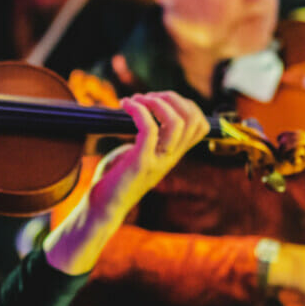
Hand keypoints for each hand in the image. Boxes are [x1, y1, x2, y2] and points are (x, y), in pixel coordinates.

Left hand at [86, 92, 210, 213]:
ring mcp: (158, 160)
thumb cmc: (114, 179)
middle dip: (171, 98)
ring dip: (156, 102)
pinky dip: (138, 109)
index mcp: (173, 155)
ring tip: (136, 99)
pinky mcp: (140, 162)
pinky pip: (148, 128)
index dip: (187, 104)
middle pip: (192, 119)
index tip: (161, 100)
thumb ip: (147, 138)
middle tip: (147, 97)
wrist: (103, 208)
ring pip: (176, 122)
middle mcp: (170, 158)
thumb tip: (142, 114)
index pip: (200, 126)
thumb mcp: (138, 155)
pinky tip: (124, 105)